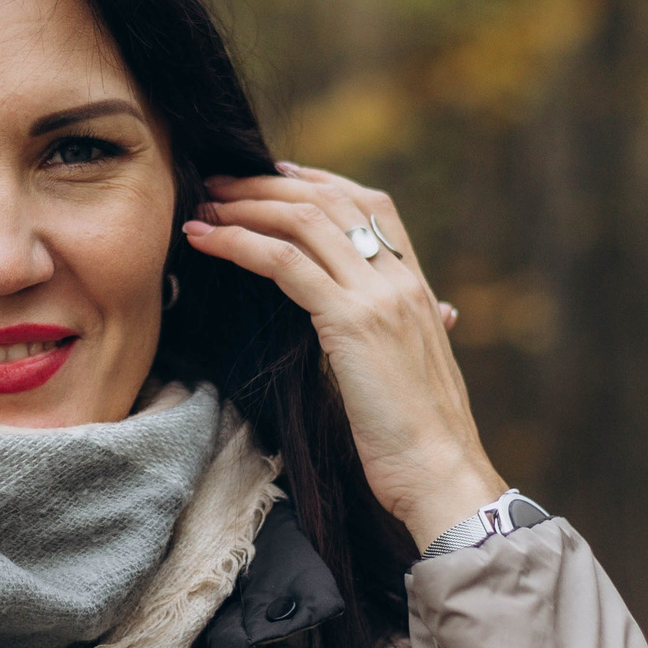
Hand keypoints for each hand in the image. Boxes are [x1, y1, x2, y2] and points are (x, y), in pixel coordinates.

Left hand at [182, 162, 502, 548]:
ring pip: (304, 221)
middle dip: (269, 184)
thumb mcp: (415, 371)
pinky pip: (285, 262)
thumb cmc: (423, 439)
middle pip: (331, 200)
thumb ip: (409, 333)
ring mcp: (378, 297)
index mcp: (418, 287)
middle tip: (221, 182)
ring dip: (246, 205)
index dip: (320, 180)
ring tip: (204, 205)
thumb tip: (432, 316)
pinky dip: (238, 242)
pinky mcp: (350, 322)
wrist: (443, 474)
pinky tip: (206, 238)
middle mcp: (402, 280)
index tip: (275, 173)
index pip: (372, 204)